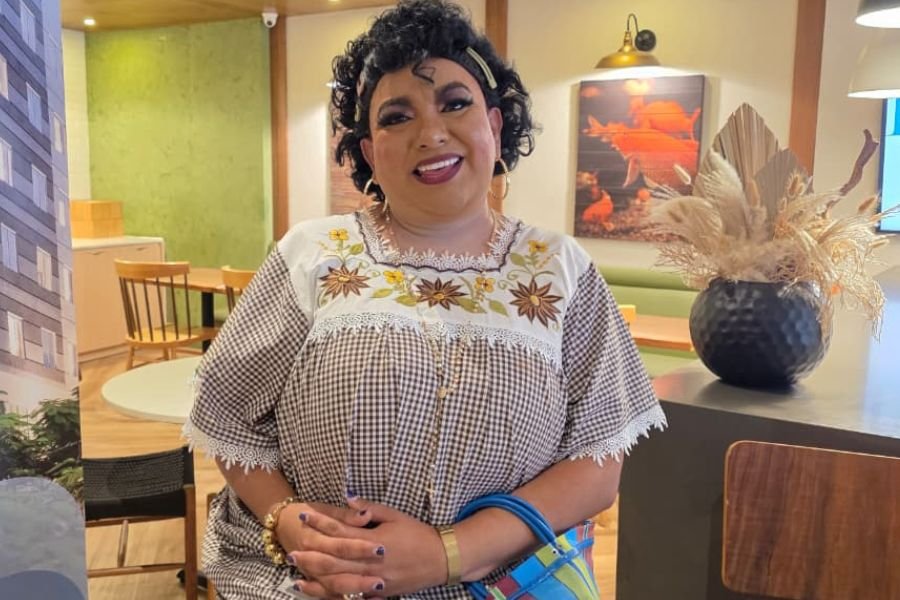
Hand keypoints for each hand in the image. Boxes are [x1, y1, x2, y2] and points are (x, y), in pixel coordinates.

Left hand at [294, 496, 446, 597]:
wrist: (441, 559)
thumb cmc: (418, 534)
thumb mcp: (395, 516)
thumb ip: (369, 509)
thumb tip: (348, 499)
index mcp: (373, 539)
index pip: (341, 529)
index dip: (321, 521)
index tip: (304, 514)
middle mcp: (370, 562)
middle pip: (334, 558)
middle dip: (311, 553)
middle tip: (292, 549)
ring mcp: (373, 580)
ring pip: (338, 580)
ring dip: (316, 576)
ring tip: (297, 572)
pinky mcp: (378, 593)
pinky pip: (351, 595)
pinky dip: (332, 594)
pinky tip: (318, 591)